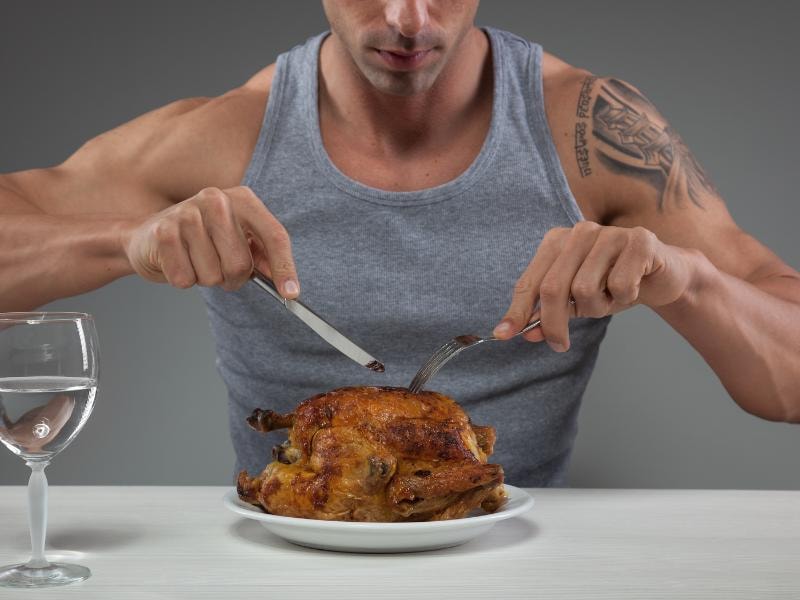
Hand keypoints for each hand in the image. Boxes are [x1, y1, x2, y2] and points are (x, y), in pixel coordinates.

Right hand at [123, 186, 298, 296]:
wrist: (149, 235)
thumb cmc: (201, 240)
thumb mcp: (237, 242)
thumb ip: (263, 257)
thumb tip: (286, 282)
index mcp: (242, 199)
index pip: (274, 235)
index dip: (284, 268)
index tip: (291, 293)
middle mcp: (216, 199)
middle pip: (241, 263)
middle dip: (233, 279)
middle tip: (221, 270)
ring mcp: (187, 213)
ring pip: (213, 275)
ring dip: (206, 279)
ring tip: (196, 261)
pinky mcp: (163, 231)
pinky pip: (186, 278)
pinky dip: (184, 280)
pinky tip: (178, 261)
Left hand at [493, 222, 698, 351]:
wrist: (665, 275)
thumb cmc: (614, 285)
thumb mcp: (577, 302)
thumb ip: (549, 313)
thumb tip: (524, 333)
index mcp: (557, 241)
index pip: (530, 281)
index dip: (517, 311)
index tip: (504, 335)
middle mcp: (580, 231)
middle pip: (552, 288)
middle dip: (553, 324)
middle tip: (560, 345)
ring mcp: (609, 233)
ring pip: (585, 290)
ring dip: (597, 308)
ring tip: (609, 299)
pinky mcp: (639, 240)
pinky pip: (619, 285)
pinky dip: (624, 298)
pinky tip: (633, 288)